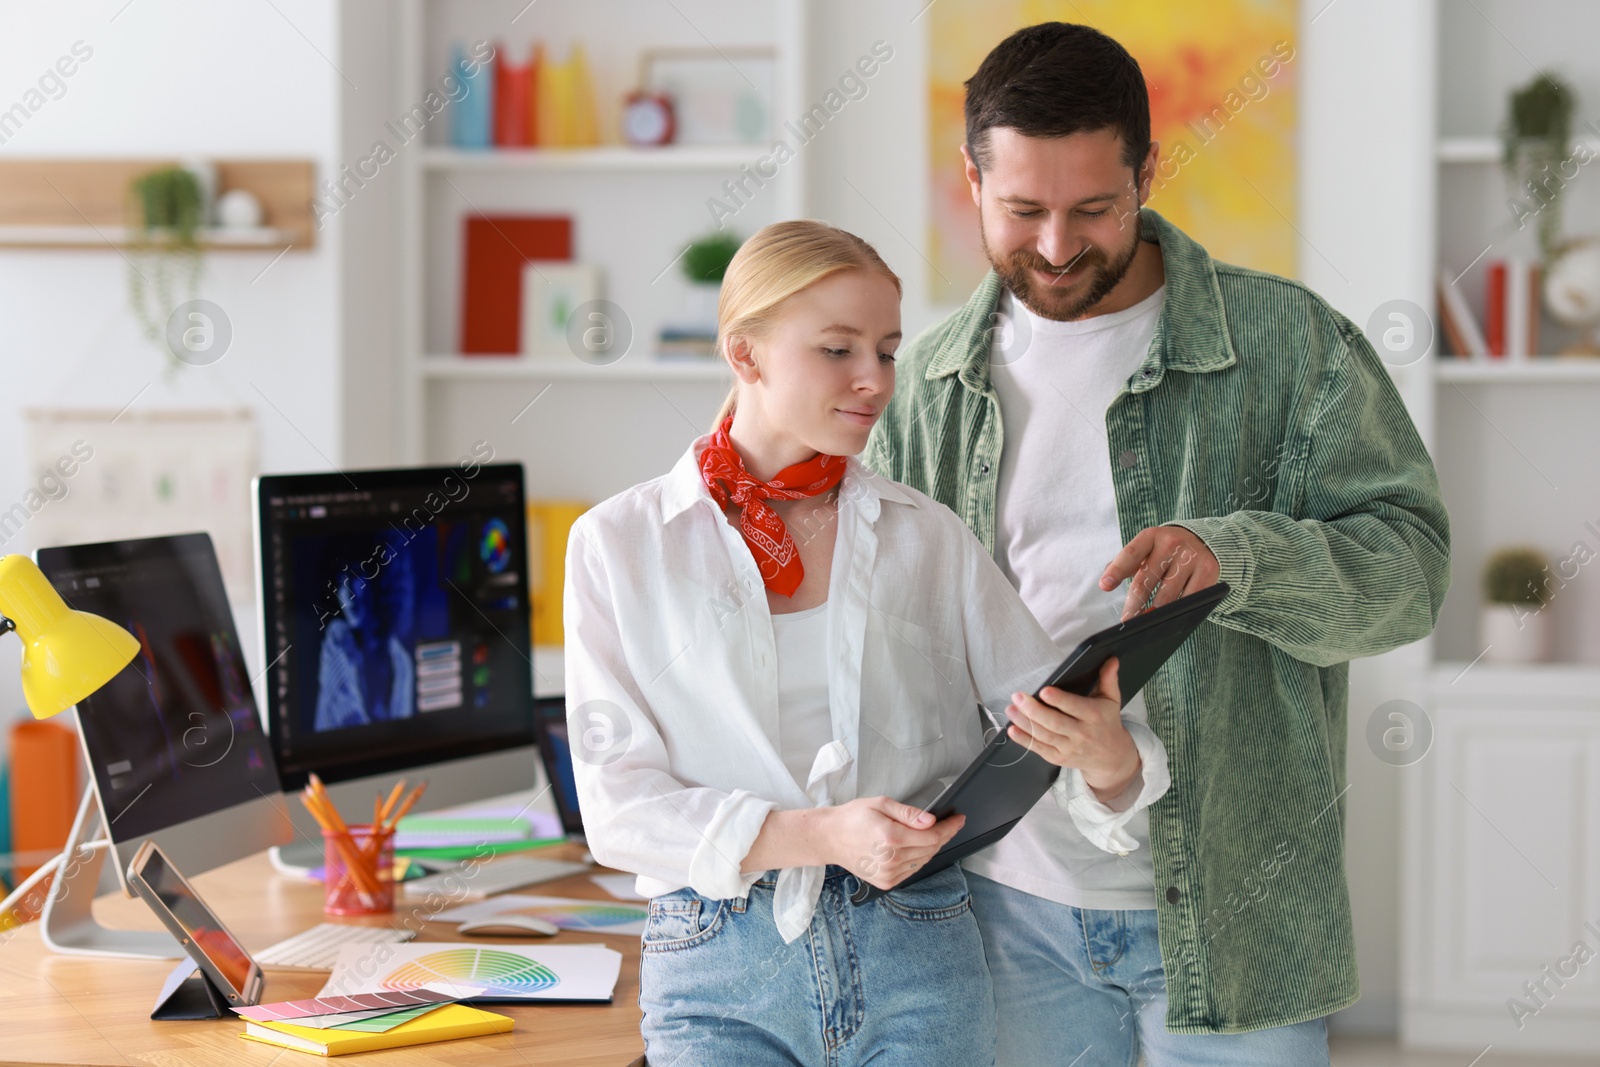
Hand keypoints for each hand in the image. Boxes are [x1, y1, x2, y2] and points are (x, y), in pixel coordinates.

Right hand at [822, 796, 965, 890]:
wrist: (830, 837)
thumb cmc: (853, 818)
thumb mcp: (881, 804)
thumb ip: (908, 813)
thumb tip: (930, 821)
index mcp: (891, 838)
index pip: (932, 836)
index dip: (949, 827)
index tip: (958, 820)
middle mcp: (891, 859)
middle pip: (931, 849)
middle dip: (944, 835)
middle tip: (950, 824)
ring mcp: (889, 874)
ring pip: (924, 860)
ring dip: (932, 847)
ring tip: (932, 833)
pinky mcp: (886, 882)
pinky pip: (912, 870)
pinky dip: (919, 858)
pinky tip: (916, 847)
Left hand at [1006, 658, 1140, 800]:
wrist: (1112, 757)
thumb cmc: (1107, 722)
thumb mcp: (1111, 700)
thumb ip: (1108, 679)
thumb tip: (1111, 660)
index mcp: (1094, 716)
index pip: (1075, 707)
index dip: (1059, 700)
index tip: (1044, 691)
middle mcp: (1082, 733)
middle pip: (1055, 723)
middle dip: (1034, 710)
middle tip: (1017, 697)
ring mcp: (1069, 747)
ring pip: (1044, 735)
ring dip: (1024, 722)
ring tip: (1011, 709)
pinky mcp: (1059, 758)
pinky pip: (1039, 749)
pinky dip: (1024, 740)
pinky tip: (1012, 730)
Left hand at [1100, 525, 1219, 619]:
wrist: (1204, 541)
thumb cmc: (1166, 550)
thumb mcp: (1146, 548)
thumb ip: (1125, 563)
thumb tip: (1106, 582)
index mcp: (1150, 536)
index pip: (1130, 554)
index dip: (1116, 571)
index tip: (1105, 586)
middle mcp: (1171, 543)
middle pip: (1145, 581)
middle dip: (1134, 605)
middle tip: (1127, 621)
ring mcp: (1190, 556)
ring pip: (1166, 595)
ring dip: (1155, 612)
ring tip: (1147, 621)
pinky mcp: (1207, 570)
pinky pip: (1188, 599)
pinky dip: (1178, 611)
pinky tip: (1171, 617)